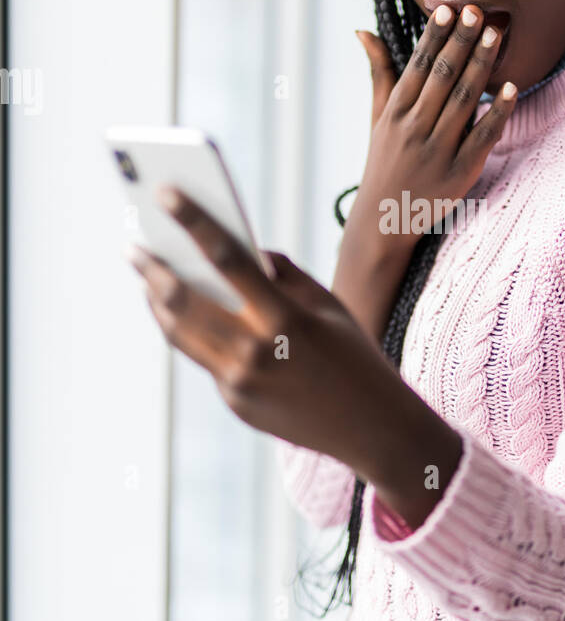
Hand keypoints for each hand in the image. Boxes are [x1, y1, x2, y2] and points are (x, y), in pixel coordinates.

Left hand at [126, 185, 416, 477]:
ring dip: (158, 303)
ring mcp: (241, 383)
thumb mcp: (328, 305)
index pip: (227, 258)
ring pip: (182, 334)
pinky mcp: (236, 403)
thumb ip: (283, 273)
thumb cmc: (355, 355)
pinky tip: (181, 314)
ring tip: (148, 281)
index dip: (193, 221)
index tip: (165, 192)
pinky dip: (193, 332)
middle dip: (153, 270)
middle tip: (134, 248)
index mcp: (285, 318)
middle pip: (185, 301)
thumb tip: (241, 251)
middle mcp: (256, 352)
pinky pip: (206, 359)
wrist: (372, 428)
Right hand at [350, 4, 515, 247]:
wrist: (384, 219)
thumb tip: (362, 30)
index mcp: (396, 111)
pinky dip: (498, 112)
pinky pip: (482, 137)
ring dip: (481, 66)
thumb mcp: (377, 116)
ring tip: (496, 35)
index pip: (418, 66)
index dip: (434, 38)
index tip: (448, 10)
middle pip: (443, 77)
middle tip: (478, 11)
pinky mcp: (460, 173)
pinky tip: (512, 88)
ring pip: (464, 101)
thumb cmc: (384, 161)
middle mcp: (414, 127)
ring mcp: (438, 151)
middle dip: (461, 42)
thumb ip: (379, 72)